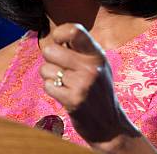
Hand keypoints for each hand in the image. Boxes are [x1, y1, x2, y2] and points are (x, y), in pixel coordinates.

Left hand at [38, 23, 139, 145]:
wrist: (110, 125)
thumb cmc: (98, 91)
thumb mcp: (98, 65)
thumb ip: (81, 49)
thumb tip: (56, 35)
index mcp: (97, 54)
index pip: (74, 31)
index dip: (59, 34)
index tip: (59, 42)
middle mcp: (92, 67)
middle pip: (50, 50)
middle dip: (49, 58)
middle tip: (60, 67)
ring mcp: (83, 84)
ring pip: (46, 69)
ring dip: (50, 77)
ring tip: (65, 83)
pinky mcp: (73, 100)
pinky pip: (47, 85)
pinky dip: (52, 89)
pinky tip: (64, 94)